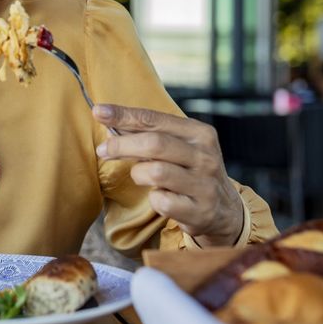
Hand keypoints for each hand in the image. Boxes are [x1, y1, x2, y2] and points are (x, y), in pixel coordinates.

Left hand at [93, 105, 243, 246]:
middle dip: (122, 145)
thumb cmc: (191, 170)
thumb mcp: (179, 146)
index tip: (98, 112)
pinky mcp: (199, 211)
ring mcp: (204, 185)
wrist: (224, 209)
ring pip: (155, 172)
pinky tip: (160, 197)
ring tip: (141, 176)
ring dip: (138, 174)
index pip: (155, 119)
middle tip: (103, 150)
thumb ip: (150, 133)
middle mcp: (205, 156)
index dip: (124, 115)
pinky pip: (161, 201)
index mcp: (200, 133)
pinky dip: (153, 199)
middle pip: (154, 144)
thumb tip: (109, 119)